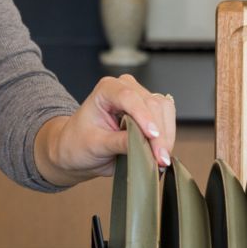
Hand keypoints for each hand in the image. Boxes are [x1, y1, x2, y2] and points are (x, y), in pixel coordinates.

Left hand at [35, 73, 175, 185]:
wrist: (78, 150)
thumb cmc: (79, 143)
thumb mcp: (94, 145)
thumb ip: (118, 142)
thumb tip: (143, 145)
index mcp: (106, 89)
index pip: (129, 98)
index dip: (143, 117)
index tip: (151, 136)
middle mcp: (125, 88)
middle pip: (151, 104)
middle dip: (159, 133)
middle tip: (160, 159)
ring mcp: (140, 98)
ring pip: (164, 110)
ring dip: (166, 135)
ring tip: (161, 159)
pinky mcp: (150, 110)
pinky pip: (167, 118)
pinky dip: (167, 136)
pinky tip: (161, 152)